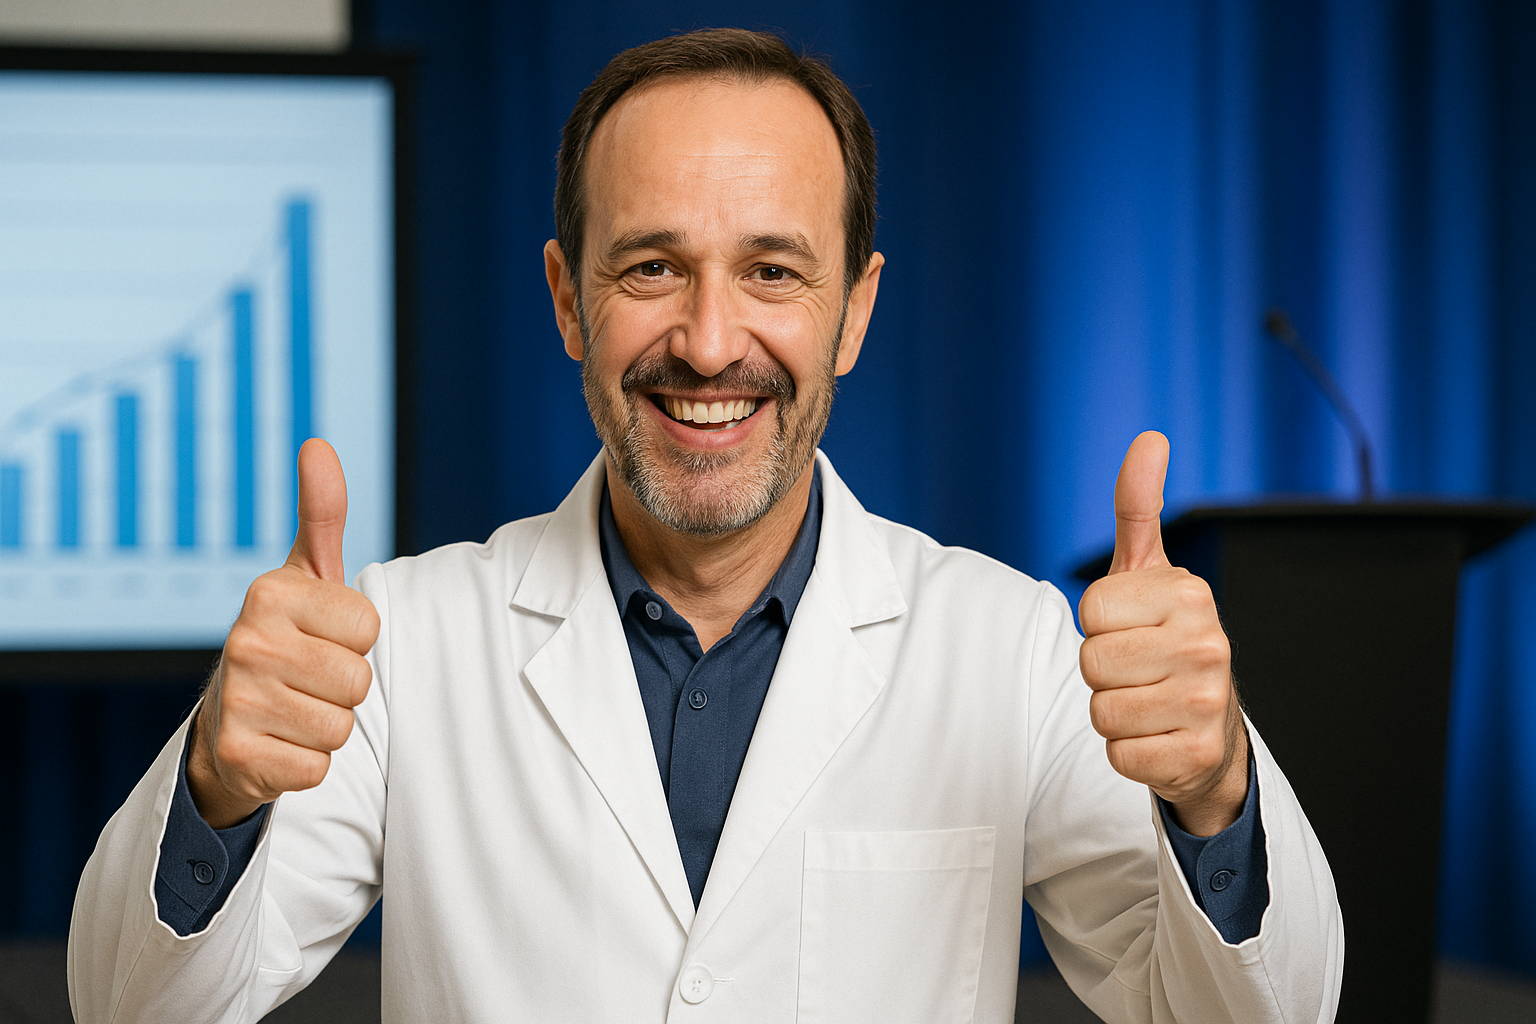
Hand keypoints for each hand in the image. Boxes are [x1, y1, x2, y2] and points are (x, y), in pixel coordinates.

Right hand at [187, 439, 380, 828]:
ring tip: (294, 707)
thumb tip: (317, 443)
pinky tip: (279, 742)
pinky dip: (307, 763)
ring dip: (327, 725)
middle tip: (308, 677)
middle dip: (344, 685)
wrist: (228, 720)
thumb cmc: (287, 637)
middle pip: (359, 680)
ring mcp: (237, 700)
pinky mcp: (238, 756)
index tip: (323, 636)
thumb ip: (321, 512)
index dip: (356, 638)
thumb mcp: (307, 574)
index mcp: (269, 593)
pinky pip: (318, 768)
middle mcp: (245, 641)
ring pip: (341, 726)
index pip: (369, 626)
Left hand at [1078, 431, 1246, 836]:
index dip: (1099, 626)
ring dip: (1113, 712)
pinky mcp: (1195, 757)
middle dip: (1103, 672)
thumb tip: (1149, 438)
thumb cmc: (1166, 641)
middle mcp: (1208, 645)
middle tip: (1139, 671)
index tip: (1132, 629)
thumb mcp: (1149, 572)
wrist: (1211, 730)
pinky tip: (1158, 737)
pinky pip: (1118, 755)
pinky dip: (1128, 752)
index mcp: (1190, 595)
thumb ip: (1138, 507)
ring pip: (1101, 711)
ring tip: (1147, 702)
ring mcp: (1207, 703)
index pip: (1091, 612)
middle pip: (1091, 663)